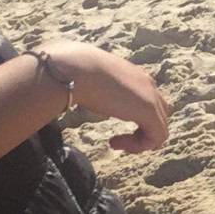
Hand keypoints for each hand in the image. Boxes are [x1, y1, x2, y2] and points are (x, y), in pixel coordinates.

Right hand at [37, 40, 170, 151]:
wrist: (72, 67)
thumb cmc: (69, 69)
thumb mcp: (78, 75)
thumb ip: (79, 80)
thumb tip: (55, 79)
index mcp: (131, 74)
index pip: (146, 97)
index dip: (134, 115)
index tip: (113, 122)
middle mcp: (145, 83)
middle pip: (160, 112)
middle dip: (142, 129)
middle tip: (119, 139)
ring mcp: (150, 97)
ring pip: (160, 127)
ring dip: (139, 141)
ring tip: (116, 143)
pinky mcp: (149, 111)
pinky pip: (157, 137)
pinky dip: (140, 145)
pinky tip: (115, 143)